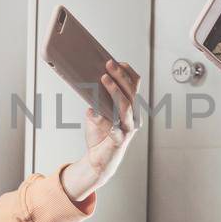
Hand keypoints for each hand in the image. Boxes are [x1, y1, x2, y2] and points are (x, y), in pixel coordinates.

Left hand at [60, 59, 142, 202]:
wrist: (98, 160)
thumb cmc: (100, 134)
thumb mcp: (96, 111)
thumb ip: (96, 99)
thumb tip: (86, 82)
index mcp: (130, 106)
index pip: (134, 84)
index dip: (127, 72)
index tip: (117, 61)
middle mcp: (132, 116)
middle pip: (131, 91)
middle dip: (120, 76)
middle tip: (108, 64)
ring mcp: (128, 128)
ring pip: (126, 105)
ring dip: (115, 90)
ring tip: (103, 79)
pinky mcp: (119, 140)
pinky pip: (113, 127)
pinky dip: (102, 119)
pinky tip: (93, 112)